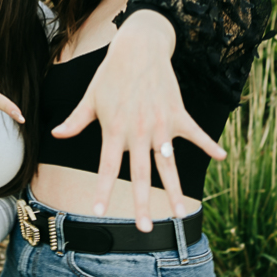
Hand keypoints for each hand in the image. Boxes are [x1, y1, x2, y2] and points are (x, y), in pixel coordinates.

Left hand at [51, 11, 225, 229]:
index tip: (97, 213)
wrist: (137, 47)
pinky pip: (195, 132)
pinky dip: (208, 144)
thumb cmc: (111, 73)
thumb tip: (55, 135)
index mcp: (114, 129)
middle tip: (146, 229)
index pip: (107, 166)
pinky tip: (221, 158)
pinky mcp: (177, 113)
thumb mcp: (91, 97)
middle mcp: (138, 130)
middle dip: (143, 203)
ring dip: (175, 189)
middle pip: (140, 173)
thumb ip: (76, 120)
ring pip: (168, 163)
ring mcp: (160, 123)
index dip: (101, 190)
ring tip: (181, 214)